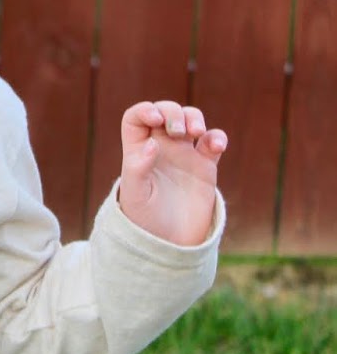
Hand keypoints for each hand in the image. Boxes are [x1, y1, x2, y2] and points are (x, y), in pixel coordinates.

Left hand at [118, 101, 227, 246]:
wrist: (170, 243)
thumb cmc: (144, 221)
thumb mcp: (135, 196)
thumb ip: (138, 168)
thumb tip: (152, 143)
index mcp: (138, 151)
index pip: (136, 118)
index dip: (145, 110)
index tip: (155, 120)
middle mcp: (160, 148)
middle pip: (165, 112)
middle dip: (173, 112)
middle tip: (177, 130)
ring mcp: (184, 155)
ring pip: (190, 120)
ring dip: (194, 117)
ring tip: (196, 132)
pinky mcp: (205, 165)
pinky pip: (213, 141)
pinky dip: (217, 137)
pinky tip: (216, 147)